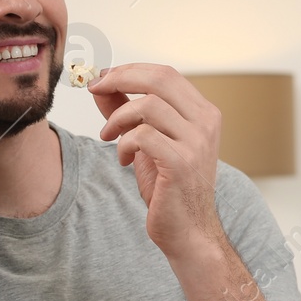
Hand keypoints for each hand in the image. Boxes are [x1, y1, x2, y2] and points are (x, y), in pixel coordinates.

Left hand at [89, 63, 225, 258]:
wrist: (188, 231)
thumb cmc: (168, 188)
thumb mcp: (146, 143)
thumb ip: (126, 112)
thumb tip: (100, 86)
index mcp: (202, 113)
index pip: (165, 73)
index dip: (130, 70)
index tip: (102, 78)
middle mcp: (205, 122)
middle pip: (159, 79)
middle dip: (120, 79)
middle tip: (95, 89)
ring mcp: (196, 142)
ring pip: (148, 105)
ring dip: (118, 118)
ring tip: (109, 137)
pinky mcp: (181, 163)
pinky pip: (143, 136)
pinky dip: (124, 144)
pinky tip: (124, 160)